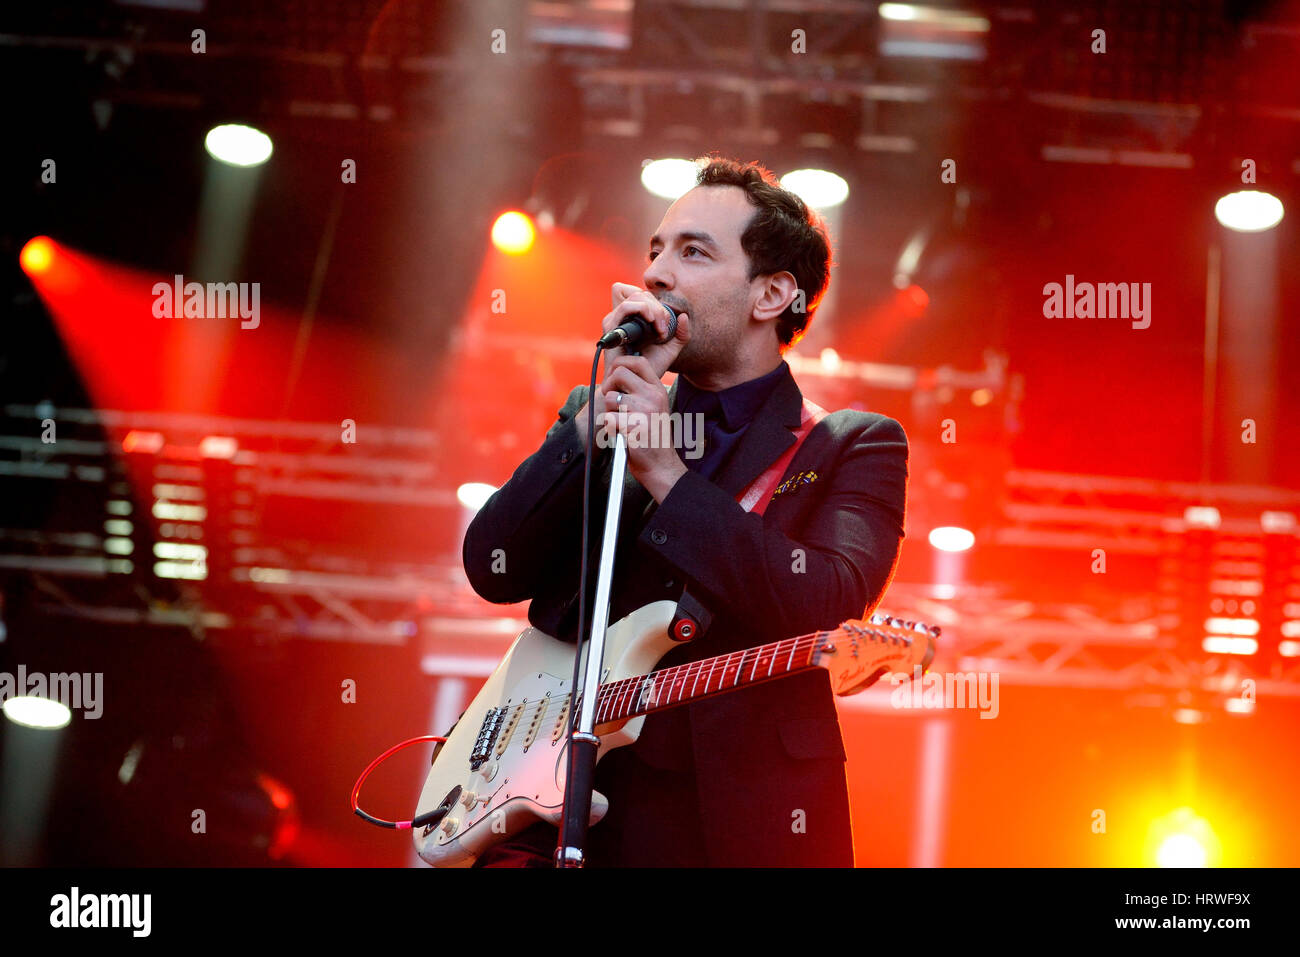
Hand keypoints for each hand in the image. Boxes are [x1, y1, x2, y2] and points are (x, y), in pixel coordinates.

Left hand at [595, 354, 688, 503]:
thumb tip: (615, 373)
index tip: (613, 375)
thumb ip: (639, 390)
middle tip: (611, 401)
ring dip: (609, 411)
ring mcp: (644, 410)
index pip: (638, 361)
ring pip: (610, 397)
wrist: (661, 465)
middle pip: (619, 373)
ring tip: (621, 423)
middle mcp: (653, 396)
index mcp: (658, 389)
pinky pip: (608, 418)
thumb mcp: (653, 407)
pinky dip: (609, 428)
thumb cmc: (652, 437)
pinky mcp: (633, 426)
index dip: (620, 363)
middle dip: (608, 385)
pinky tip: (620, 434)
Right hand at [601, 282, 689, 380]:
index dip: (658, 305)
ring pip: (636, 296)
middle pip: (642, 294)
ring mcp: (614, 319)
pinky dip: (643, 310)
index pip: (645, 296)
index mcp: (634, 318)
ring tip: (659, 329)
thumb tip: (683, 316)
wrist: (637, 382)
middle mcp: (622, 316)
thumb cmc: (650, 367)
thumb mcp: (671, 349)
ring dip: (653, 310)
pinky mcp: (610, 326)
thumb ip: (681, 334)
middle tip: (664, 329)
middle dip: (658, 309)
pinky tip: (652, 323)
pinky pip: (626, 306)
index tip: (666, 326)